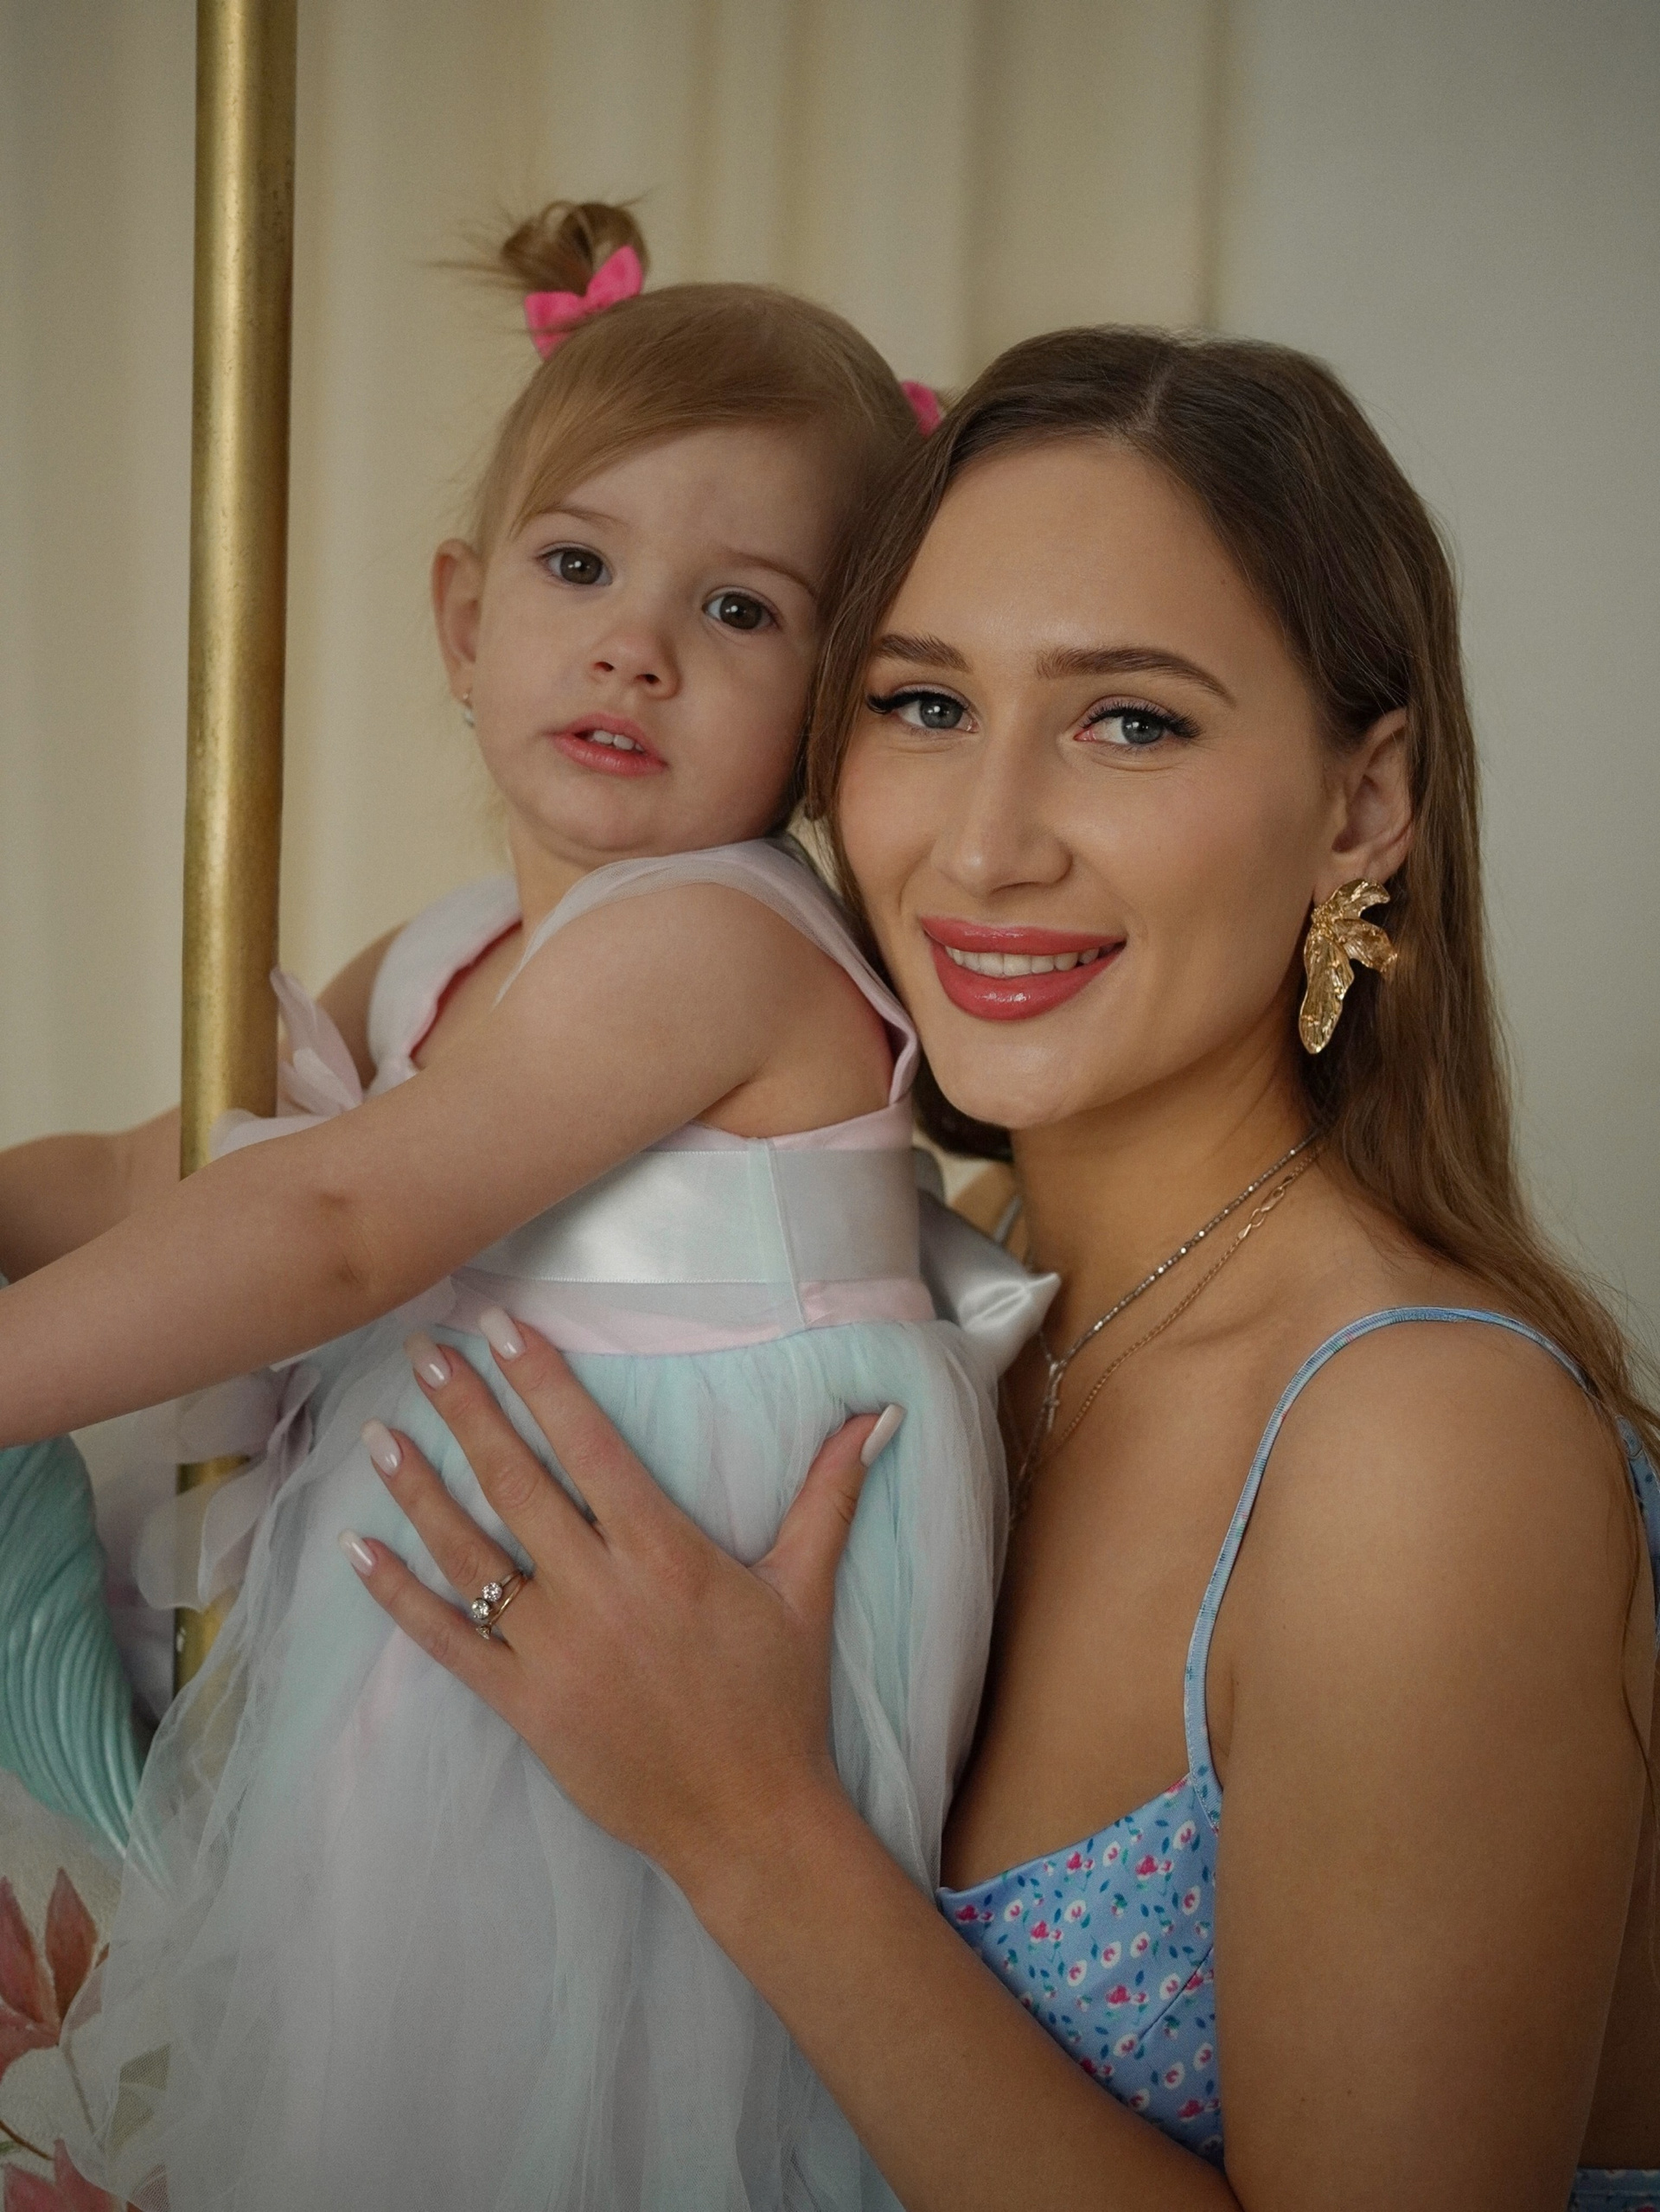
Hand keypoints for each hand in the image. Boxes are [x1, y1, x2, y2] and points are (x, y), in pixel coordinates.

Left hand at [340, 1312, 899, 1908]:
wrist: (746, 1821)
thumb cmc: (778, 1700)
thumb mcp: (806, 1590)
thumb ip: (830, 1495)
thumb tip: (876, 1416)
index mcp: (664, 1553)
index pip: (589, 1444)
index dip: (542, 1380)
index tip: (499, 1326)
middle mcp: (599, 1590)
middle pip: (517, 1481)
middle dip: (467, 1409)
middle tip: (424, 1349)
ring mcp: (552, 1649)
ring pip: (469, 1552)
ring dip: (419, 1488)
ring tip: (379, 1433)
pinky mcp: (521, 1704)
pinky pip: (445, 1641)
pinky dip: (398, 1594)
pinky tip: (359, 1549)